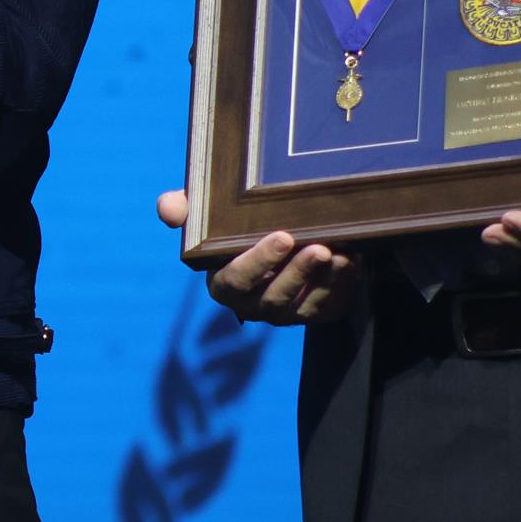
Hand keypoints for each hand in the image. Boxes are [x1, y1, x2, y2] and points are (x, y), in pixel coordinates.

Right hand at [156, 188, 359, 325]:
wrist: (279, 234)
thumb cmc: (234, 223)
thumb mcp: (208, 212)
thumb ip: (186, 208)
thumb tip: (168, 208)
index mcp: (223, 284)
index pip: (235, 281)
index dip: (258, 262)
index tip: (283, 236)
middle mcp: (253, 305)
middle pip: (273, 299)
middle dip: (297, 273)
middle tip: (319, 247)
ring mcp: (286, 314)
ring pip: (304, 307)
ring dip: (324, 282)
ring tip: (341, 255)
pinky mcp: (314, 312)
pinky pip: (329, 308)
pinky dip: (343, 288)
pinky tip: (353, 262)